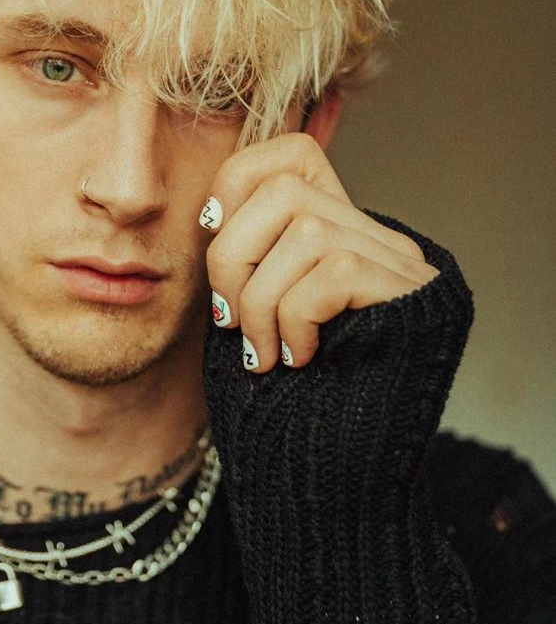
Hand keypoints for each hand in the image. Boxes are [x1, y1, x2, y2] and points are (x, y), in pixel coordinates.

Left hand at [198, 133, 438, 371]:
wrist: (342, 468)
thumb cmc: (293, 395)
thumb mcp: (259, 314)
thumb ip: (251, 262)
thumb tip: (210, 220)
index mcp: (339, 233)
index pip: (293, 154)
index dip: (238, 183)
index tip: (213, 234)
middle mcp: (376, 237)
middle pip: (285, 190)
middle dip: (232, 256)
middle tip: (230, 320)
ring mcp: (400, 264)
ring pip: (305, 231)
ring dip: (261, 300)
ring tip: (262, 353)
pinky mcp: (412, 295)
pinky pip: (333, 273)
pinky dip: (297, 318)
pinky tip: (297, 358)